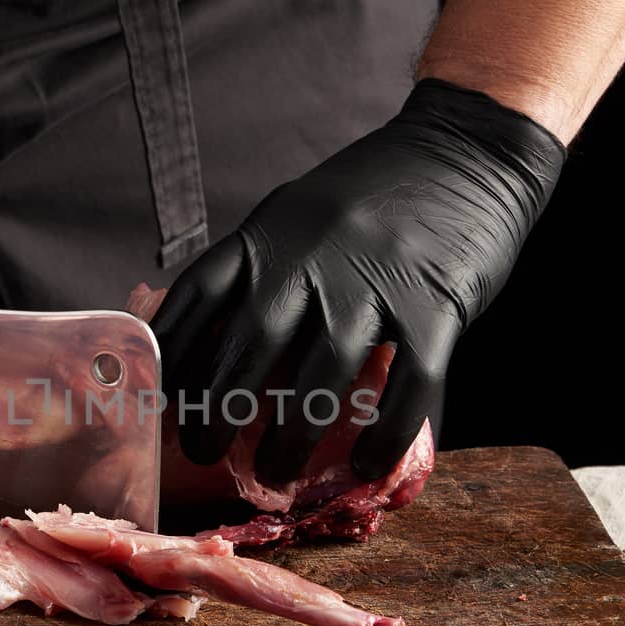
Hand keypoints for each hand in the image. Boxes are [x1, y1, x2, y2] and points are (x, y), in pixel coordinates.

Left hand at [153, 79, 565, 483]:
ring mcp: (375, 279)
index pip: (199, 298)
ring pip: (322, 376)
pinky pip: (407, 385)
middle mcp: (312, 254)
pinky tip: (364, 468)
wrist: (467, 149)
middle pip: (250, 347)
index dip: (172, 356)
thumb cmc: (376, 194)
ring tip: (276, 476)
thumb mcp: (299, 213)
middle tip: (204, 455)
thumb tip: (216, 344)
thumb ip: (263, 267)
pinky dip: (382, 436)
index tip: (157, 402)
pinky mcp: (436, 304)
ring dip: (293, 437)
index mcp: (270, 232)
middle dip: (218, 412)